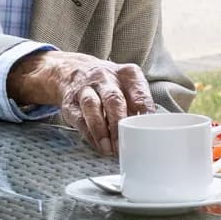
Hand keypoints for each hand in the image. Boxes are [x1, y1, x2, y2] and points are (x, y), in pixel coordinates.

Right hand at [8, 51, 154, 154]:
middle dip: (119, 124)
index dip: (143, 112)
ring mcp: (86, 88)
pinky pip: (79, 118)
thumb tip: (150, 131)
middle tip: (124, 144)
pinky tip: (97, 145)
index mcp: (127, 74)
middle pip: (113, 100)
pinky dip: (89, 134)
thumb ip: (139, 104)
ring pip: (92, 107)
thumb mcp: (128, 85)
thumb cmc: (110, 84)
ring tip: (108, 149)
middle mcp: (106, 78)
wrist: (74, 71)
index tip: (146, 129)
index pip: (139, 93)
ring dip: (101, 130)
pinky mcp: (70, 102)